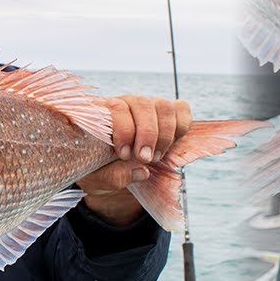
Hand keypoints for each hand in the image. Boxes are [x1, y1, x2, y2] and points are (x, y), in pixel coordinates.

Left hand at [78, 95, 191, 225]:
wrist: (112, 169)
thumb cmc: (99, 169)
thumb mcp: (98, 178)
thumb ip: (113, 176)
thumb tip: (142, 172)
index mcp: (102, 113)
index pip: (116, 107)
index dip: (124, 130)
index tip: (126, 155)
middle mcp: (126, 103)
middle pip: (142, 104)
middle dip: (148, 134)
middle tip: (145, 159)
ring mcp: (148, 106)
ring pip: (163, 106)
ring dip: (165, 134)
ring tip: (156, 157)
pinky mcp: (167, 114)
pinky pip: (181, 110)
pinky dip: (181, 126)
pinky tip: (171, 145)